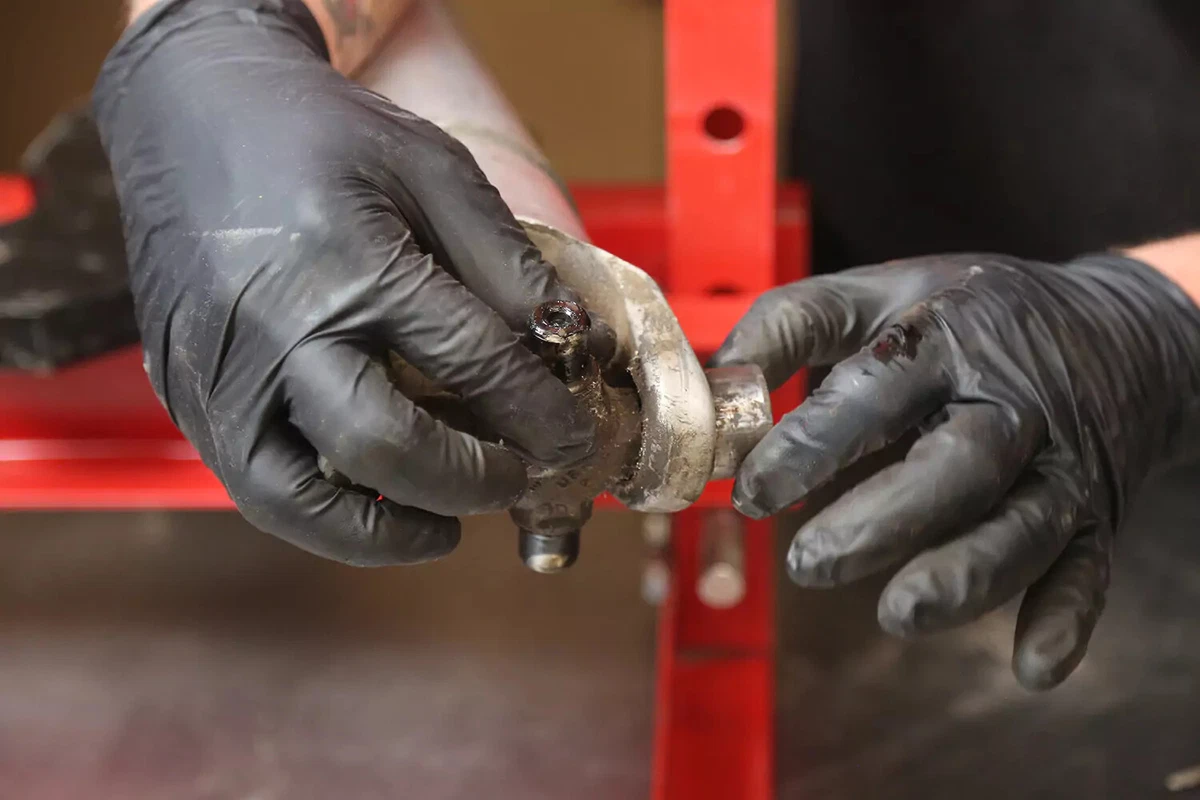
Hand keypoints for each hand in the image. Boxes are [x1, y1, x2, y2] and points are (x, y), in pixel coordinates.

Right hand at [93, 0, 591, 564]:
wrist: (193, 112)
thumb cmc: (320, 136)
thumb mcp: (433, 170)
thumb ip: (505, 263)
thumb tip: (571, 341)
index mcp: (347, 264)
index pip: (468, 364)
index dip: (535, 413)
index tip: (571, 439)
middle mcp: (272, 329)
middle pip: (381, 446)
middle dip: (467, 481)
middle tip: (514, 479)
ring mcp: (216, 371)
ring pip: (298, 499)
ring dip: (386, 533)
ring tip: (445, 524)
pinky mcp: (184, 395)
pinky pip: (253, 483)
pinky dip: (322, 514)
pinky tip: (375, 499)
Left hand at [713, 252, 1199, 688]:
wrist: (1116, 329)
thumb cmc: (968, 315)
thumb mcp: (878, 293)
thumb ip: (792, 325)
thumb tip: (712, 383)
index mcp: (946, 336)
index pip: (877, 388)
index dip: (814, 442)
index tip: (752, 491)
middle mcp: (1012, 400)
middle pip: (959, 463)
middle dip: (884, 518)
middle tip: (807, 564)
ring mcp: (1062, 461)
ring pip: (1024, 525)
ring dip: (966, 575)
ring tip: (897, 612)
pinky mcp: (1097, 512)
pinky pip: (1091, 569)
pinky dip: (1065, 618)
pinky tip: (1029, 667)